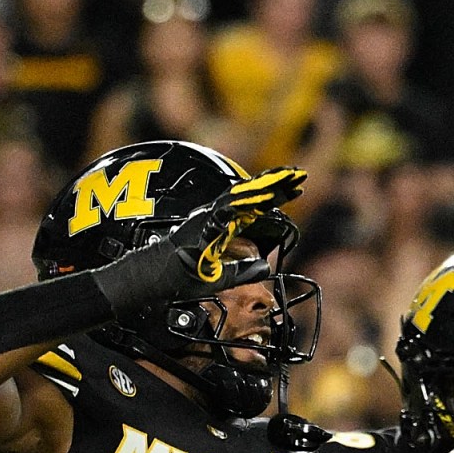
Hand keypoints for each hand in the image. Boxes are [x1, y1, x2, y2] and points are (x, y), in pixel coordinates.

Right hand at [96, 165, 308, 312]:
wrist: (155, 279)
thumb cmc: (182, 277)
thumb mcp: (220, 278)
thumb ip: (242, 270)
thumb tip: (264, 268)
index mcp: (219, 225)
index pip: (252, 206)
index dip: (273, 195)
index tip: (295, 188)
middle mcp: (215, 216)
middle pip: (250, 195)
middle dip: (275, 183)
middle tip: (298, 173)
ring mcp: (209, 217)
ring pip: (243, 196)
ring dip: (266, 186)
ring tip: (289, 178)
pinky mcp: (204, 224)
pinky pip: (229, 208)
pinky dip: (248, 200)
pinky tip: (265, 195)